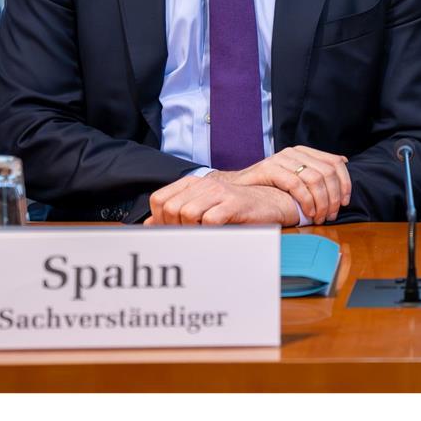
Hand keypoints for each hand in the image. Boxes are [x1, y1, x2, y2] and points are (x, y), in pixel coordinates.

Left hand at [146, 173, 299, 225]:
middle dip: (174, 228)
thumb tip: (148, 225)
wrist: (273, 202)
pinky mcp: (234, 203)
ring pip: (186, 213)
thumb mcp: (205, 208)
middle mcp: (204, 183)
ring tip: (203, 236)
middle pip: (170, 208)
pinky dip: (209, 232)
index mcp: (194, 183)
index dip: (159, 219)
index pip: (159, 199)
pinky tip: (217, 234)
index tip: (172, 232)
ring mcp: (219, 192)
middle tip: (188, 237)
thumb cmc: (238, 209)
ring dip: (191, 231)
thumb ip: (178, 215)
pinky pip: (209, 220)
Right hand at [221, 146, 351, 223]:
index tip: (346, 202)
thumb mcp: (296, 177)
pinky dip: (306, 201)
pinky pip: (296, 185)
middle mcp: (294, 152)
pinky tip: (308, 213)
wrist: (237, 188)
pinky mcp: (269, 168)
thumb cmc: (269, 186)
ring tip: (320, 217)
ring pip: (314, 179)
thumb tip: (343, 162)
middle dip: (334, 197)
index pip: (335, 162)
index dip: (345, 183)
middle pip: (327, 172)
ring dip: (321, 202)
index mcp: (304, 152)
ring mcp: (281, 158)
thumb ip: (316, 171)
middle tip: (331, 214)